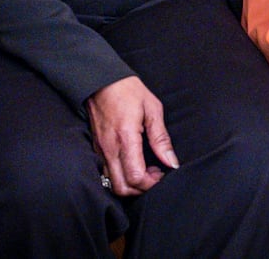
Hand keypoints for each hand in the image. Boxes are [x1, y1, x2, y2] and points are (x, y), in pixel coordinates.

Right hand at [86, 76, 178, 195]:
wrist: (101, 80)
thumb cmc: (128, 90)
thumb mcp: (152, 108)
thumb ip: (161, 138)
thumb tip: (172, 162)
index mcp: (125, 138)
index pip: (135, 176)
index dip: (151, 183)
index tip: (162, 173)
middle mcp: (110, 148)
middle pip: (122, 188)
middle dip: (141, 189)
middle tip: (154, 175)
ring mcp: (100, 150)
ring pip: (112, 184)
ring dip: (130, 185)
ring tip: (144, 169)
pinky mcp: (96, 149)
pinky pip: (106, 173)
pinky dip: (120, 177)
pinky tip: (131, 163)